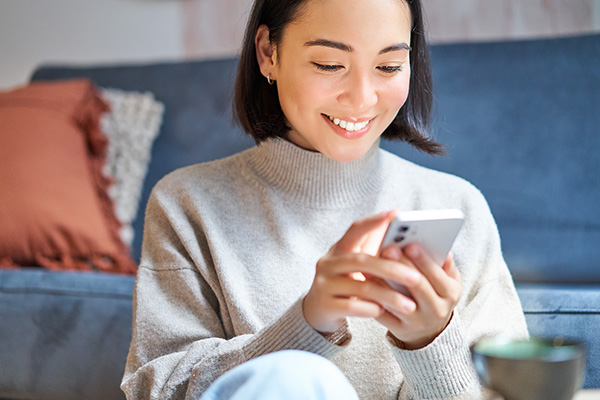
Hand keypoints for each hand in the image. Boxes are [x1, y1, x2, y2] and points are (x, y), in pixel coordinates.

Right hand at [303, 211, 421, 333]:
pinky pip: (353, 307)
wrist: (318, 311)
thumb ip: (375, 250)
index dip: (374, 221)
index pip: (355, 229)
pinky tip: (385, 312)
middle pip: (361, 261)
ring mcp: (324, 284)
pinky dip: (372, 309)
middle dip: (391, 269)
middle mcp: (327, 263)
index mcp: (338, 249)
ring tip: (410, 305)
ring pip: (361, 287)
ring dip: (388, 296)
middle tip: (416, 278)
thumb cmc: (346, 283)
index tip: (396, 214)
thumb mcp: (357, 265)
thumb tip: (404, 235)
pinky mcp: (325, 305)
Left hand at [377, 244, 461, 348]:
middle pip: (418, 286)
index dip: (423, 260)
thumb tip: (442, 248)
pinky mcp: (398, 329)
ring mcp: (417, 322)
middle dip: (403, 265)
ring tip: (372, 262)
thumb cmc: (436, 295)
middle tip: (389, 248)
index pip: (437, 275)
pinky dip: (373, 296)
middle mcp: (436, 310)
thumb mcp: (448, 281)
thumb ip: (446, 264)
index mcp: (451, 294)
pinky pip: (383, 312)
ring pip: (397, 300)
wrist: (430, 330)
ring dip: (384, 280)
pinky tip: (365, 281)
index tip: (410, 244)